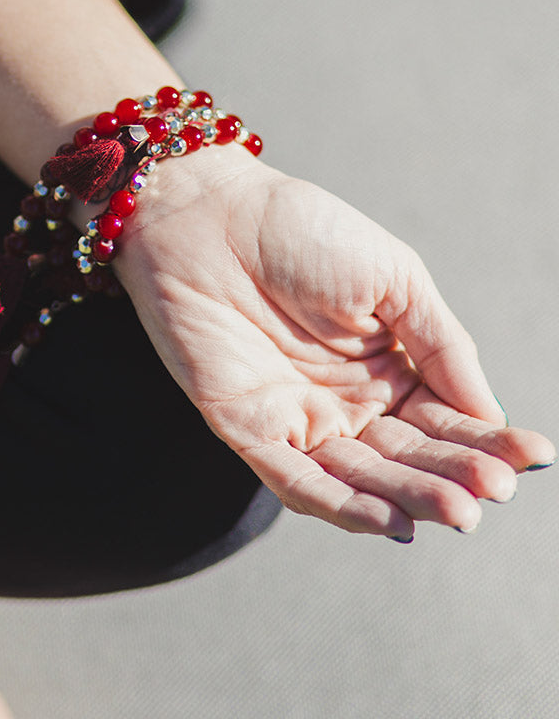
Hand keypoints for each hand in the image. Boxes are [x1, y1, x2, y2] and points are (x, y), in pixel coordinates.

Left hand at [113, 146, 555, 538]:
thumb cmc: (300, 231)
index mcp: (384, 365)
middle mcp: (343, 401)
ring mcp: (295, 418)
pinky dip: (339, 503)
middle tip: (492, 492)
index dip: (486, 440)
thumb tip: (492, 415)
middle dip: (450, 476)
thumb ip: (441, 345)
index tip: (532, 457)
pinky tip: (388, 521)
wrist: (208, 213)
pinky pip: (294, 479)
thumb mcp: (393, 278)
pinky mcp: (245, 428)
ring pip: (357, 477)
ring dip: (405, 498)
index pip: (442, 418)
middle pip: (404, 456)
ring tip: (456, 511)